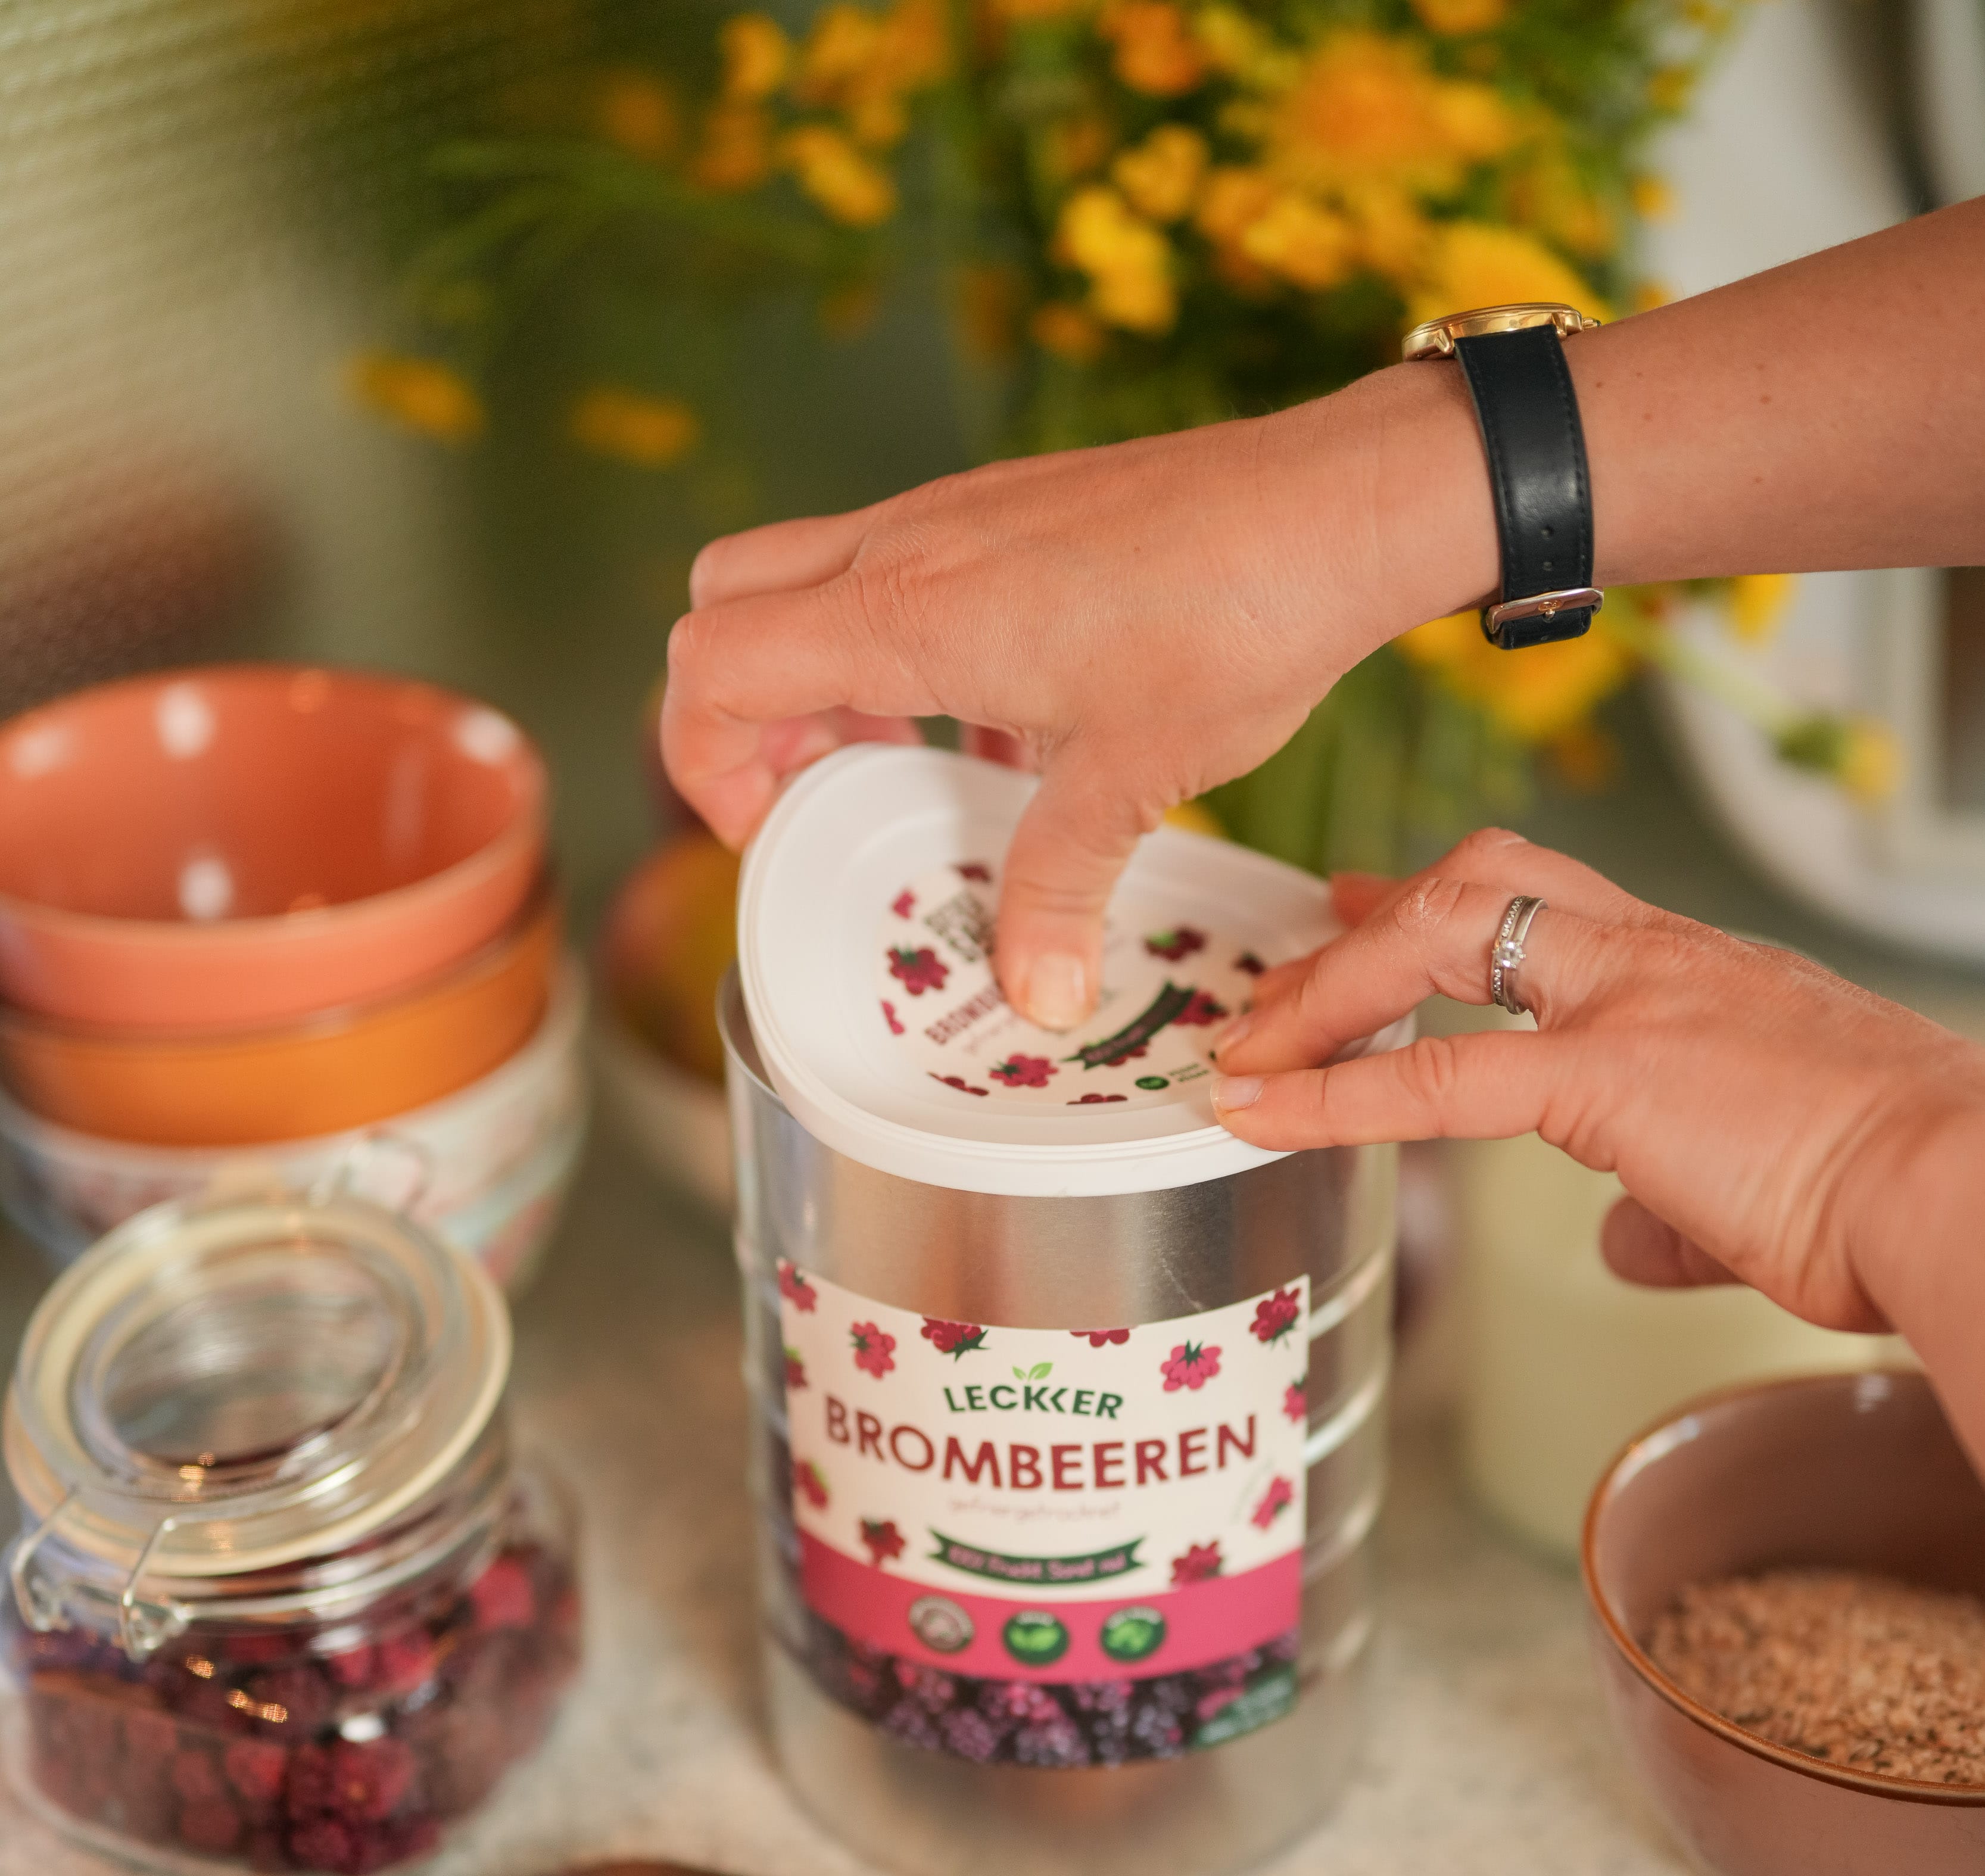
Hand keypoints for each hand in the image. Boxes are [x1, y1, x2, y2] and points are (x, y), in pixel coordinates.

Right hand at [660, 373, 1486, 1028]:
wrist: (1333, 505)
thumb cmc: (1233, 618)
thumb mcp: (1133, 779)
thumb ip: (1058, 887)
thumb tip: (1036, 993)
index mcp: (905, 611)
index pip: (714, 662)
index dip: (703, 757)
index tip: (766, 830)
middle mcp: (907, 545)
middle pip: (728, 602)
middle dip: (736, 706)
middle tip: (804, 795)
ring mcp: (955, 514)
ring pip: (810, 581)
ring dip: (820, 677)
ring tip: (893, 767)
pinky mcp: (1007, 508)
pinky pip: (902, 571)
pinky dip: (902, 648)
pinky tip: (993, 728)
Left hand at [1208, 827, 1984, 1354]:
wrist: (1956, 1189)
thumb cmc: (1882, 1199)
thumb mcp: (1757, 1190)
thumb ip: (1675, 1204)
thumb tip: (1628, 1237)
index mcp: (1695, 974)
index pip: (1542, 898)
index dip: (1433, 901)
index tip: (1360, 907)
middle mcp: (1658, 961)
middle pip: (1475, 880)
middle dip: (1359, 929)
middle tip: (1277, 988)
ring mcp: (1633, 1003)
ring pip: (1442, 933)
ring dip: (1329, 990)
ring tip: (1249, 1053)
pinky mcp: (1612, 1076)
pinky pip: (1439, 1075)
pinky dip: (1335, 1094)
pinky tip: (1265, 1115)